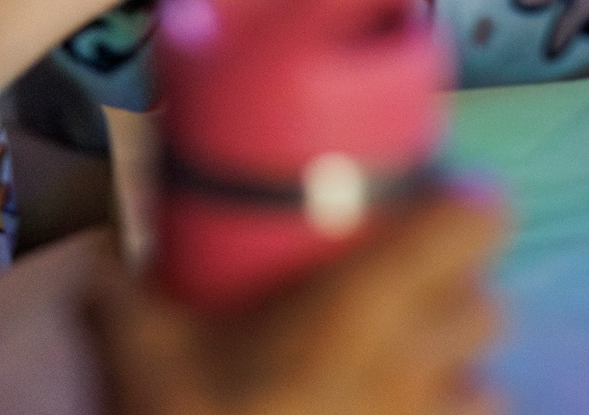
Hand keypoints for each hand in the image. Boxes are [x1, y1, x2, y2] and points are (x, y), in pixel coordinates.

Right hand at [88, 189, 509, 414]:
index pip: (465, 229)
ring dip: (458, 374)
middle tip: (409, 292)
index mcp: (360, 306)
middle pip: (486, 308)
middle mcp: (415, 363)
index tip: (439, 201)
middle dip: (457, 295)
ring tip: (410, 375)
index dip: (464, 210)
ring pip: (484, 386)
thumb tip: (102, 257)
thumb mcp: (141, 356)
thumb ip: (121, 295)